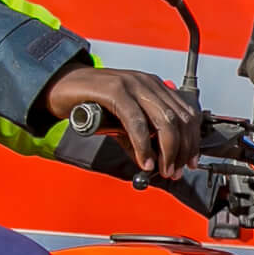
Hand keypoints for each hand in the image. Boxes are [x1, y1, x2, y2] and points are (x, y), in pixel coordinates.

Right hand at [46, 65, 198, 177]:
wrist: (61, 86)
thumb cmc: (92, 101)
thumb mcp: (122, 121)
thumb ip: (140, 139)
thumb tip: (155, 162)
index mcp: (154, 86)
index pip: (186, 114)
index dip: (192, 141)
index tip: (190, 162)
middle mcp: (147, 83)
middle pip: (179, 119)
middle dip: (181, 151)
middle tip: (174, 171)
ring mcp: (132, 84)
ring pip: (164, 121)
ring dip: (167, 152)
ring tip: (162, 170)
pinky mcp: (115, 90)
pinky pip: (136, 122)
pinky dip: (143, 145)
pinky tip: (144, 161)